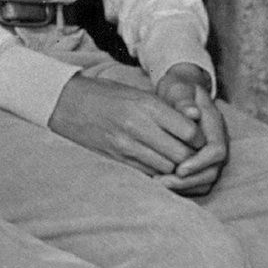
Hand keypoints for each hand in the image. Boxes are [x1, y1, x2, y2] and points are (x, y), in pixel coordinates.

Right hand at [47, 72, 200, 176]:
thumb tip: (196, 123)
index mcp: (147, 106)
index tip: (199, 139)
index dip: (200, 139)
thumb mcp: (138, 93)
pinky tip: (159, 166)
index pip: (189, 131)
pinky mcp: (116, 160)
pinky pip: (148, 174)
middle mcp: (138, 127)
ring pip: (166, 168)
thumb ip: (166, 109)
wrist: (67, 104)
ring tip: (177, 161)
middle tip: (194, 155)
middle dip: (192, 157)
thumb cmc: (106, 95)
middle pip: (181, 154)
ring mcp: (126, 146)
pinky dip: (158, 173)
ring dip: (175, 168)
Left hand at [152, 64, 228, 195]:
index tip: (179, 168)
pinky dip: (181, 187)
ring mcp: (209, 155)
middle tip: (163, 182)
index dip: (200, 162)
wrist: (181, 94)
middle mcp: (216, 142)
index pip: (216, 151)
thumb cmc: (178, 90)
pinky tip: (161, 183)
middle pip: (212, 171)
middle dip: (189, 180)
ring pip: (205, 180)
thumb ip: (184, 100)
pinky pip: (196, 183)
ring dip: (184, 186)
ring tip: (159, 183)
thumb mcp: (179, 89)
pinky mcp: (200, 163)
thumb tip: (193, 113)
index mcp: (214, 125)